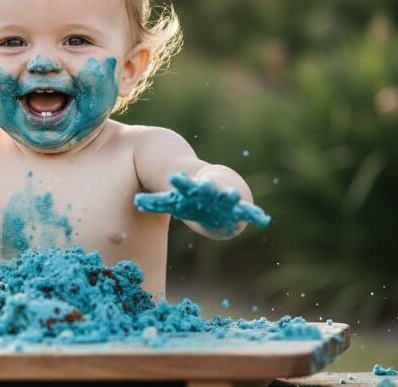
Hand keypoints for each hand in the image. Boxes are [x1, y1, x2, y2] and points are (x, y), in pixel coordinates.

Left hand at [134, 172, 269, 236]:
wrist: (217, 191)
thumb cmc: (190, 199)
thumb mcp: (173, 201)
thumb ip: (155, 201)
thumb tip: (135, 200)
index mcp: (191, 189)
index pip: (183, 184)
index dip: (179, 182)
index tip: (174, 177)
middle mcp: (209, 192)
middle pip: (205, 190)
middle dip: (203, 188)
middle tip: (203, 186)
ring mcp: (224, 199)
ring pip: (227, 197)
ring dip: (229, 197)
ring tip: (231, 196)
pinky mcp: (239, 208)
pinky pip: (248, 212)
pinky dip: (255, 215)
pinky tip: (263, 220)